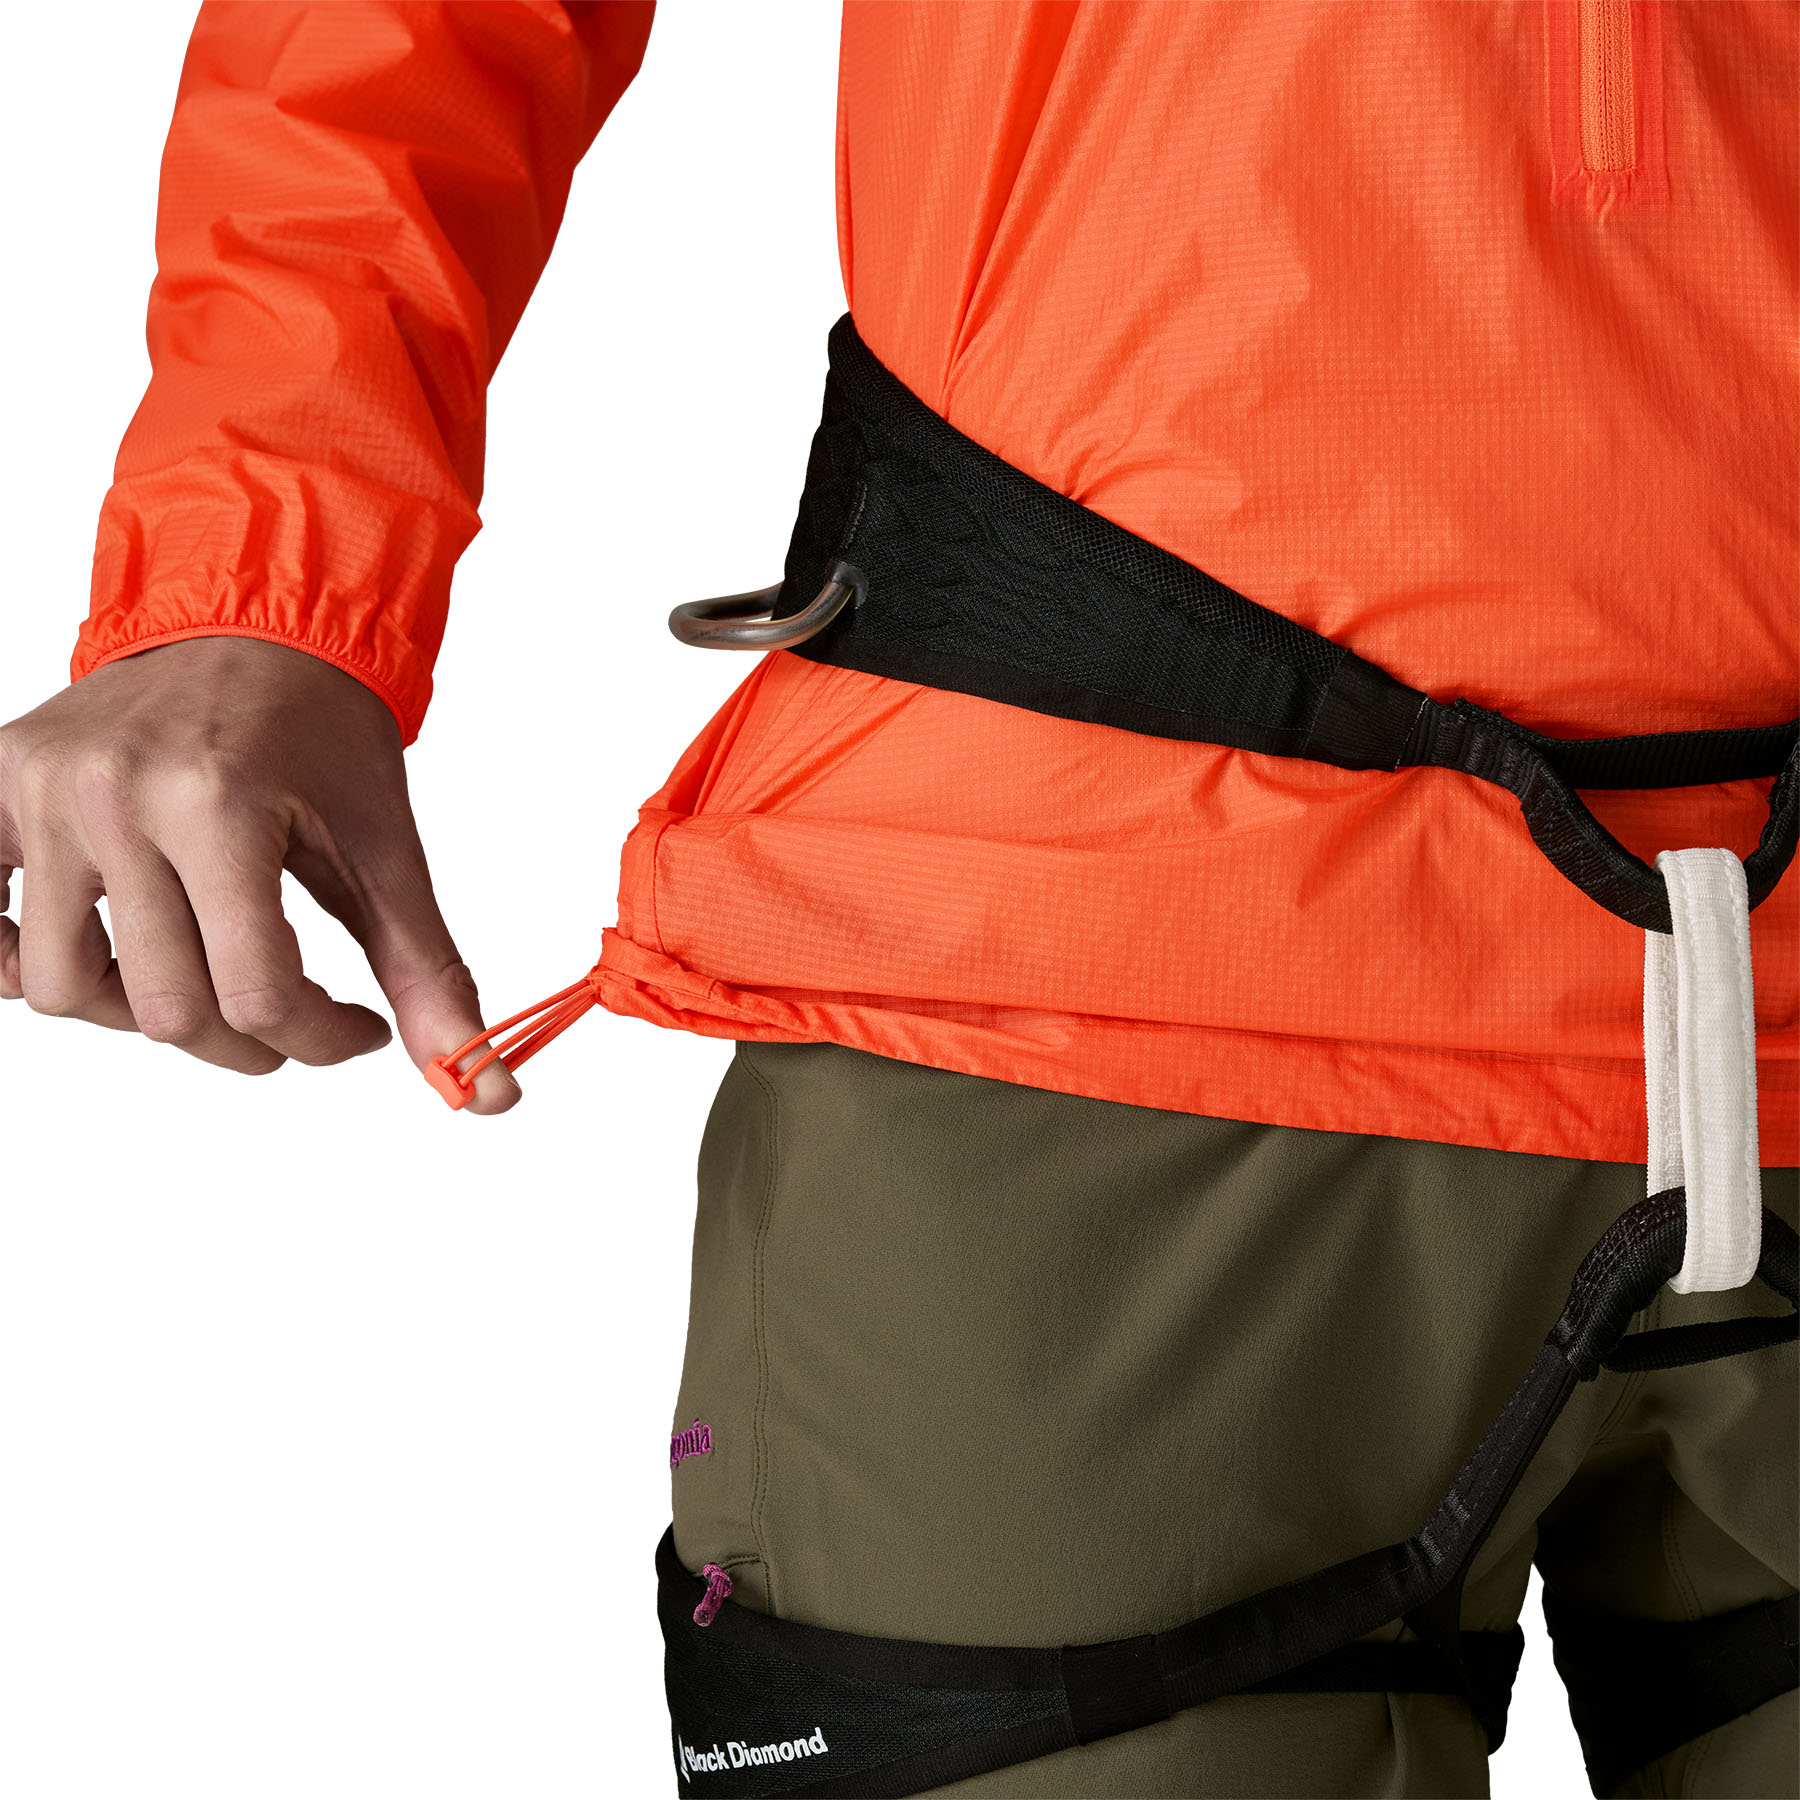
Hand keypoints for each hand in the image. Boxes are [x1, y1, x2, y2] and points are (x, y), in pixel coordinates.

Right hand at [0, 637, 518, 1111]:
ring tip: (201, 976)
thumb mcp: (386, 850)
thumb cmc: (323, 732)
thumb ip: (427, 973)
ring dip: (142, 1014)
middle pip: (166, 1010)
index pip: (259, 997)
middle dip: (244, 1042)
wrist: (254, 622)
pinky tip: (90, 951)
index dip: (322, 1041)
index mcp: (217, 804)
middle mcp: (116, 796)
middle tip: (283, 1015)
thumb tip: (487, 1088)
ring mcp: (44, 792)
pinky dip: (16, 958)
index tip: (353, 1029)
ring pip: (66, 990)